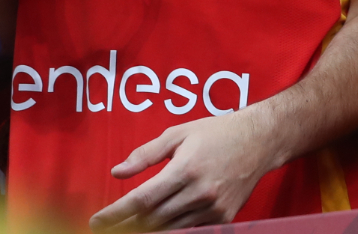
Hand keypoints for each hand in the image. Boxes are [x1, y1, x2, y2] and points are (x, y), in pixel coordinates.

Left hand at [90, 110, 280, 229]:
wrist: (261, 140)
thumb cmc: (217, 133)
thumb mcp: (180, 133)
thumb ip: (146, 154)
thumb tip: (117, 172)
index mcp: (186, 168)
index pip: (142, 199)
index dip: (116, 213)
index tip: (97, 221)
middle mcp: (200, 191)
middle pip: (152, 219)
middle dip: (126, 225)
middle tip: (107, 227)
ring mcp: (213, 207)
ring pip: (169, 229)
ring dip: (146, 230)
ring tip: (129, 228)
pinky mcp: (223, 217)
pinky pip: (190, 230)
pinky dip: (172, 230)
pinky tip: (159, 226)